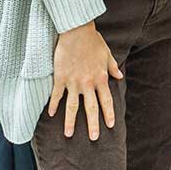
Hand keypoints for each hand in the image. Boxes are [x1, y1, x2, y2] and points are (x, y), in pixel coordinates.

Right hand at [48, 21, 122, 139]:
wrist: (77, 32)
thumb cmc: (93, 41)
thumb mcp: (107, 54)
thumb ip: (112, 67)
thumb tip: (119, 77)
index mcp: (101, 78)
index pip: (106, 100)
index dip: (108, 113)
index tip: (110, 125)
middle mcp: (88, 83)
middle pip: (91, 108)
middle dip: (92, 124)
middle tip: (93, 138)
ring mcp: (73, 82)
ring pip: (72, 107)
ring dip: (70, 121)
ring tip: (68, 134)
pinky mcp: (60, 78)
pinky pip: (57, 95)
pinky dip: (53, 105)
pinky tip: (51, 115)